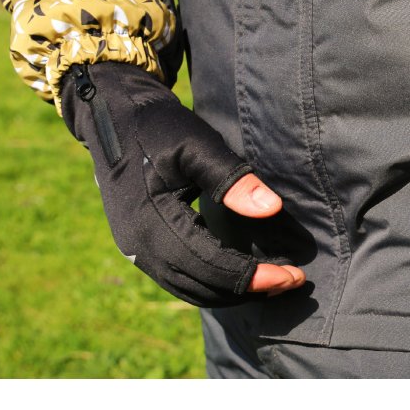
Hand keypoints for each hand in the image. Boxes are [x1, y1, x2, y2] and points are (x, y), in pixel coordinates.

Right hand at [60, 61, 304, 305]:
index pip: (211, 264)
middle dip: (249, 288)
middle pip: (201, 285)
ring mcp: (136, 249)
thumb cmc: (160, 128)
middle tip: (294, 280)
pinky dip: (213, 284)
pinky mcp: (140, 246)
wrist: (115, 118)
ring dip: (232, 291)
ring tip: (276, 282)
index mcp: (153, 221)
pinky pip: (179, 279)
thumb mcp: (199, 145)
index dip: (253, 275)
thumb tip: (271, 210)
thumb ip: (232, 178)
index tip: (293, 274)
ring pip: (189, 289)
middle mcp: (140, 245)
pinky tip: (242, 274)